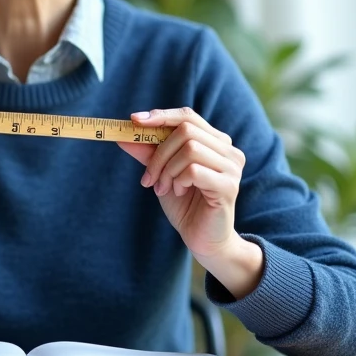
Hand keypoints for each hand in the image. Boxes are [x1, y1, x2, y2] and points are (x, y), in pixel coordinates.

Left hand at [118, 108, 262, 297]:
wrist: (202, 239)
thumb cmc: (185, 204)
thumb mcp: (162, 173)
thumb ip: (148, 153)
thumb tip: (123, 135)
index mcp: (215, 142)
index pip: (188, 116)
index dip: (161, 116)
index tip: (134, 121)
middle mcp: (228, 150)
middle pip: (186, 130)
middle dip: (159, 153)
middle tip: (149, 178)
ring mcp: (232, 167)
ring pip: (190, 149)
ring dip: (167, 170)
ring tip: (164, 188)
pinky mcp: (228, 186)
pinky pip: (194, 170)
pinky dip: (178, 180)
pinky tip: (178, 193)